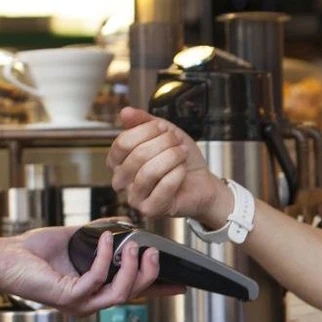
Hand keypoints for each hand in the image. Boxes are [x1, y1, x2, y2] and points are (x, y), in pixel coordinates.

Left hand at [0, 224, 180, 314]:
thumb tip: (124, 224)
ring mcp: (80, 303)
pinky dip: (104, 256)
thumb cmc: (33, 251)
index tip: (181, 283)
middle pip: (132, 294)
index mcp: (93, 291)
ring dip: (133, 269)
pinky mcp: (69, 297)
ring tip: (137, 246)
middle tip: (155, 252)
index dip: (158, 289)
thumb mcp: (75, 239)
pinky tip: (105, 238)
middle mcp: (89, 302)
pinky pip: (97, 278)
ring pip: (120, 292)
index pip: (132, 291)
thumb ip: (100, 234)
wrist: (5, 256)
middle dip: (150, 274)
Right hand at [108, 107, 231, 225]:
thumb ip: (144, 121)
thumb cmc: (180, 159)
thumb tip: (125, 112)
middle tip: (178, 143)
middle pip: (137, 155)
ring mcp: (133, 197)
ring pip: (149, 171)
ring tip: (182, 155)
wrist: (202, 182)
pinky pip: (163, 186)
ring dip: (172, 158)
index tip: (164, 128)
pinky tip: (182, 171)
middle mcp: (121, 181)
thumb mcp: (164, 133)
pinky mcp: (149, 210)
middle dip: (164, 144)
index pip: (122, 142)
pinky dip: (178, 174)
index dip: (146, 131)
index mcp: (119, 161)